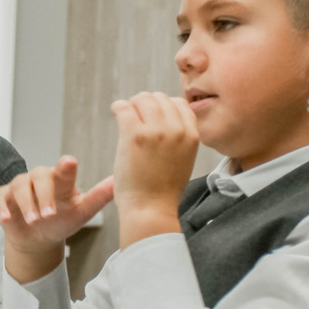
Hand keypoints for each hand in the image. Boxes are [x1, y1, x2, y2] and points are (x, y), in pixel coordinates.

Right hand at [0, 157, 114, 283]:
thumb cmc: (62, 220)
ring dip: (26, 204)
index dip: (65, 166)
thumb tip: (120, 182)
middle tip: (49, 214)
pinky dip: (1, 207)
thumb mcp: (82, 211)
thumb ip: (99, 197)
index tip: (69, 163)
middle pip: (39, 176)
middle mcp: (39, 179)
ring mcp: (19, 187)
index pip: (63, 169)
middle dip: (44, 195)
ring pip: (19, 186)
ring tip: (34, 220)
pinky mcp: (3, 198)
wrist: (39, 237)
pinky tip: (6, 218)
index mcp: (60, 180)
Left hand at [111, 92, 200, 247]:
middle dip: (146, 103)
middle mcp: (176, 129)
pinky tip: (117, 112)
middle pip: (159, 98)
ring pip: (142, 99)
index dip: (164, 106)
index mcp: (191, 135)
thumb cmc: (163, 189)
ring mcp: (156, 131)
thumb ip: (180, 137)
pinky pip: (124, 107)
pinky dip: (119, 107)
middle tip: (136, 114)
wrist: (151, 209)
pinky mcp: (134, 135)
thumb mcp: (184, 158)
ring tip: (126, 114)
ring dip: (132, 104)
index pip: (179, 103)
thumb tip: (166, 117)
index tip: (152, 114)